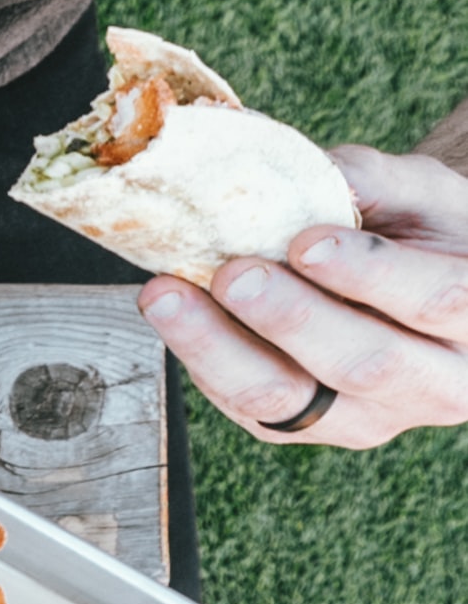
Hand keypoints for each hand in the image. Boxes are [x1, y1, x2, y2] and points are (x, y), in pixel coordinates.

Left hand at [140, 146, 467, 446]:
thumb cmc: (429, 232)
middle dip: (291, 317)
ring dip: (218, 348)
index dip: (371, 272)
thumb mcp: (425, 194)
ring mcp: (369, 417)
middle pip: (363, 362)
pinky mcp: (306, 428)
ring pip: (289, 400)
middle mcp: (437, 384)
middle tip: (233, 273)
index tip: (308, 240)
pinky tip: (172, 314)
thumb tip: (315, 174)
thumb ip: (378, 182)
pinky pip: (248, 407)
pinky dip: (202, 360)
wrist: (417, 282)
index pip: (437, 299)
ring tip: (167, 295)